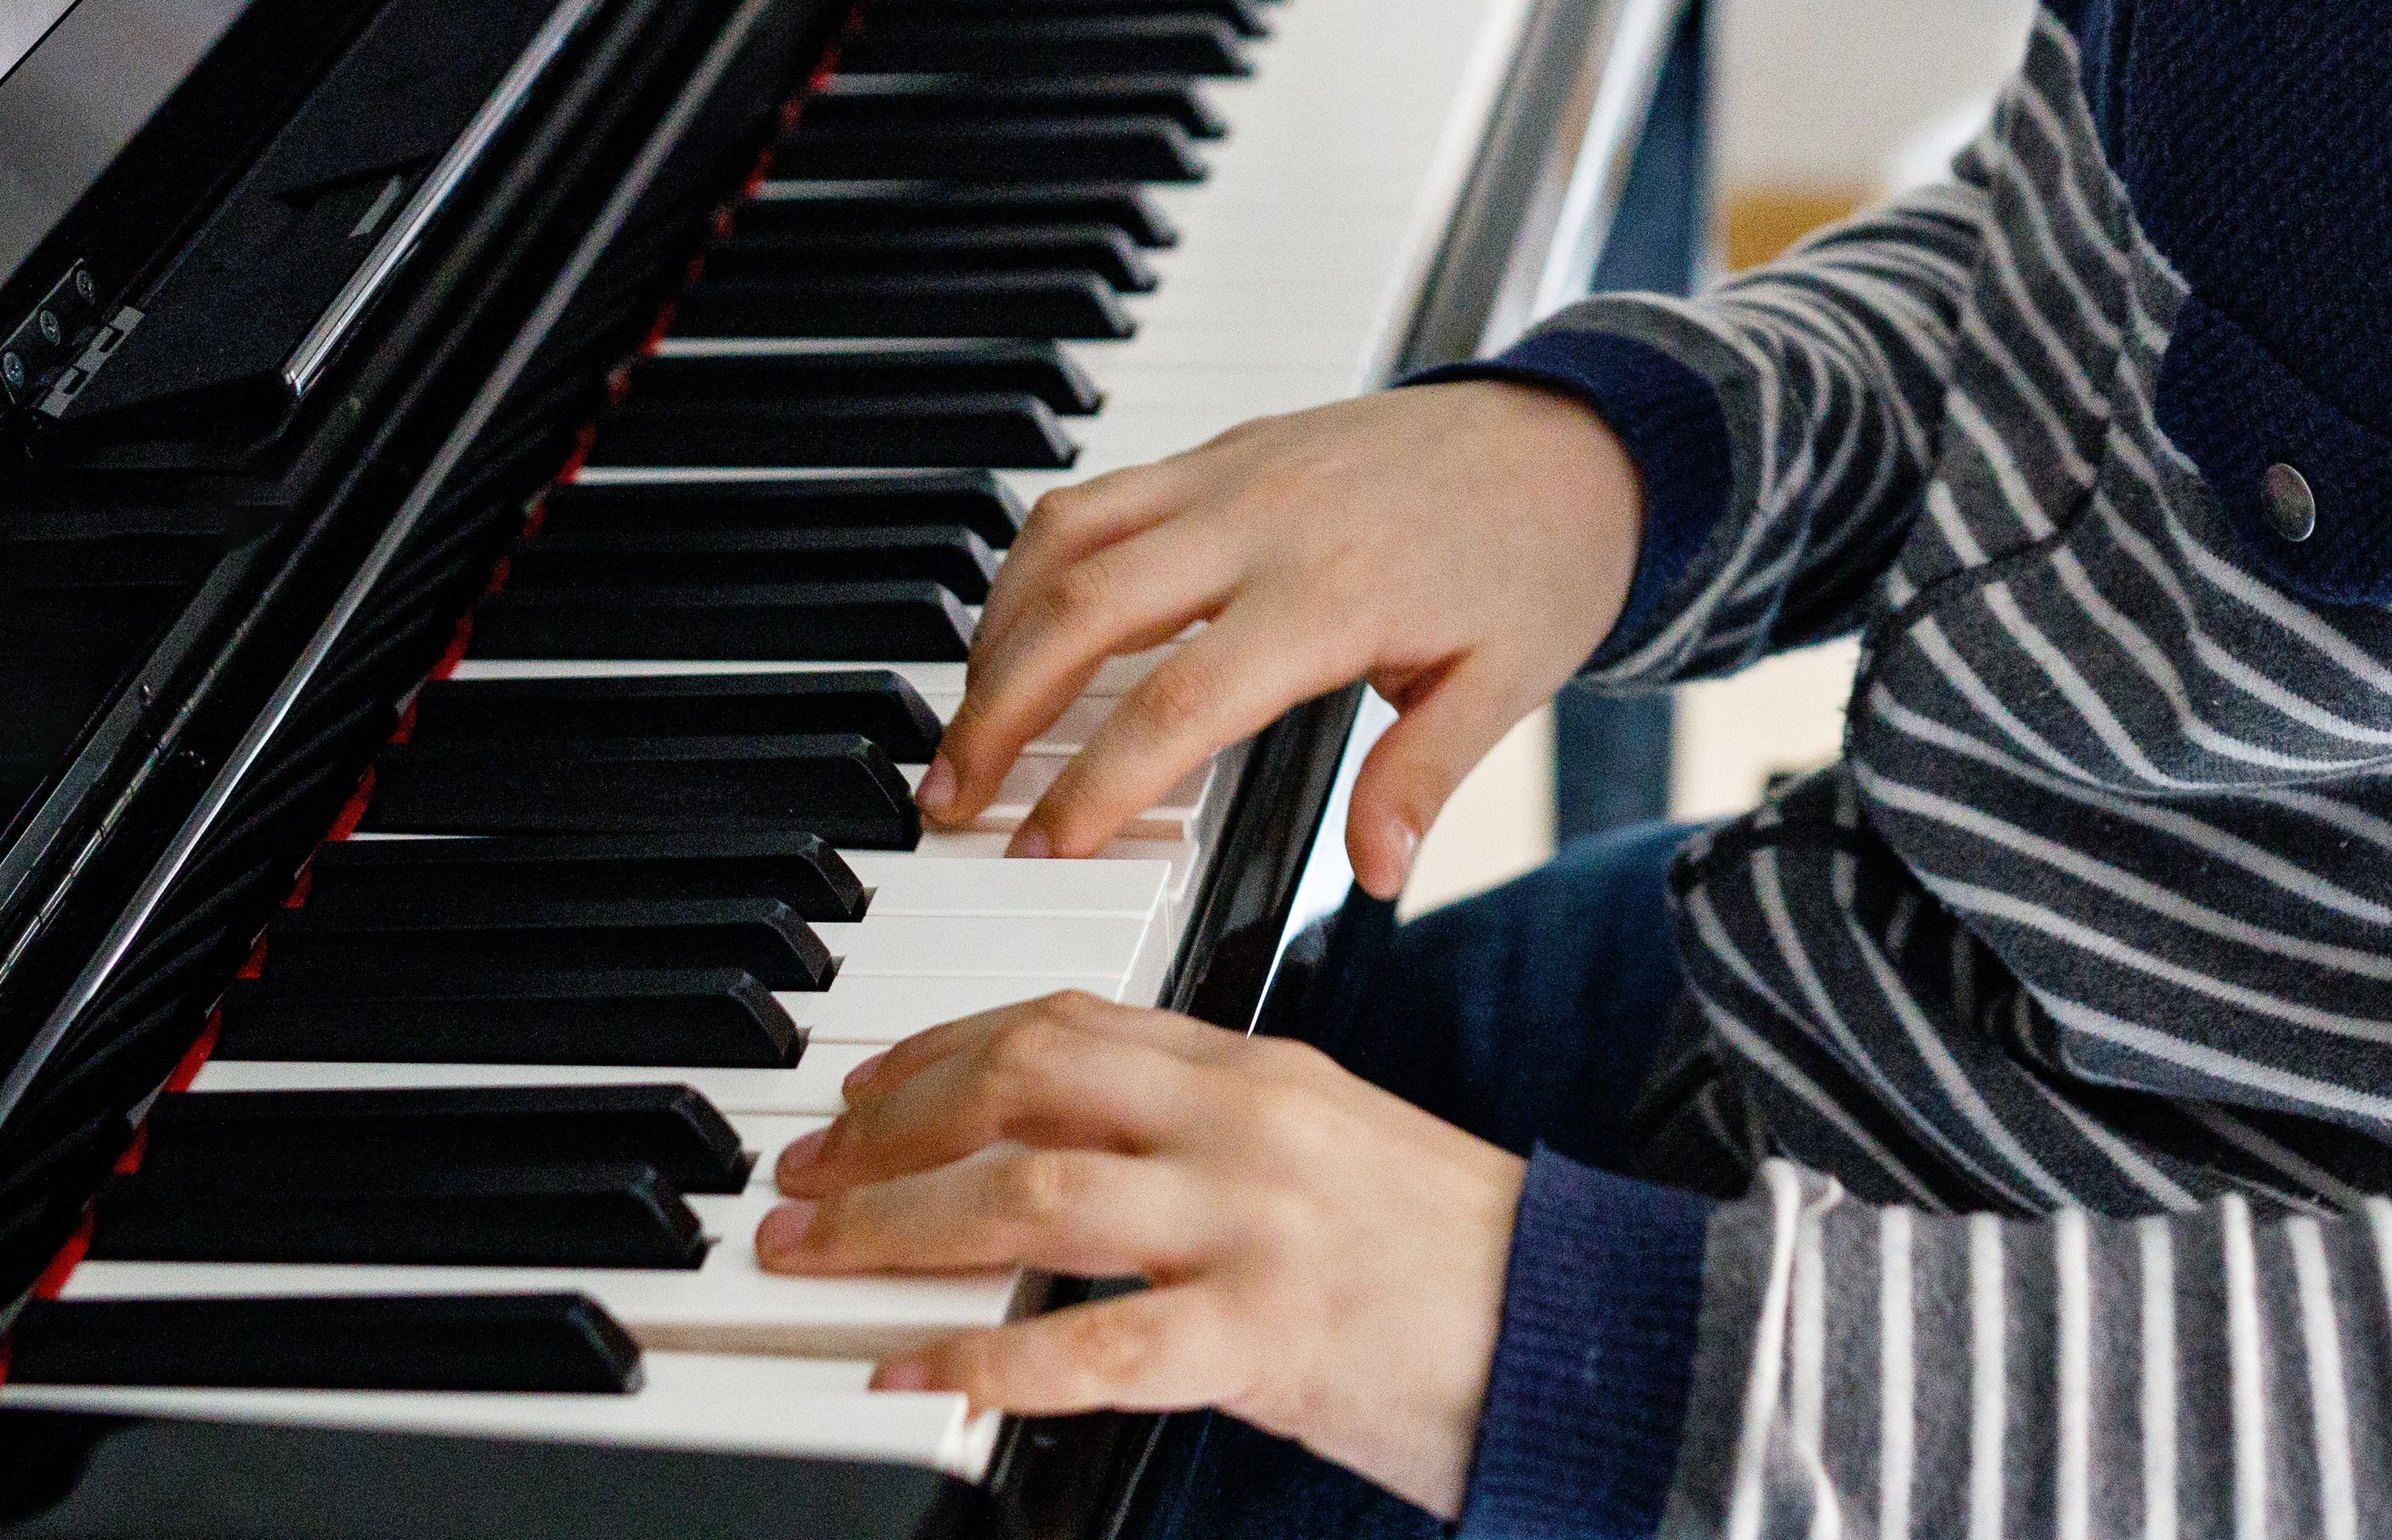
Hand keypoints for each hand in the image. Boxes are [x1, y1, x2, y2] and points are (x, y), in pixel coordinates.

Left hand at [754, 991, 1520, 1515]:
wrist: (1589, 1330)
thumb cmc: (1455, 1261)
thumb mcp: (1332, 1152)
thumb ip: (1215, 1134)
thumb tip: (1079, 1150)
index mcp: (1260, 1071)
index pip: (1069, 1015)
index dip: (941, 1044)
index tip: (861, 1088)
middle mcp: (1247, 1125)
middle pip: (1027, 1078)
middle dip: (889, 1124)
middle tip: (803, 1175)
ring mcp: (1255, 1225)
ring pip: (1034, 1189)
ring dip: (895, 1222)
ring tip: (810, 1257)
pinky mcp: (1269, 1335)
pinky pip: (1094, 1344)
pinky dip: (981, 1360)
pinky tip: (910, 1377)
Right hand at [930, 381, 1641, 892]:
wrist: (1577, 433)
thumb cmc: (1543, 559)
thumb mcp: (1510, 681)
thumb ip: (1424, 775)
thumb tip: (1374, 871)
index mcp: (1335, 594)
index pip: (1181, 701)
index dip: (1096, 784)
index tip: (1040, 850)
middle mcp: (1267, 520)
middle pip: (1085, 611)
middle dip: (998, 711)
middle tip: (948, 800)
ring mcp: (1237, 471)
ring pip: (1068, 537)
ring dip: (996, 631)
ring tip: (963, 726)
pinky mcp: (1226, 446)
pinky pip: (1098, 493)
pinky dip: (1034, 561)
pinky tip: (1016, 628)